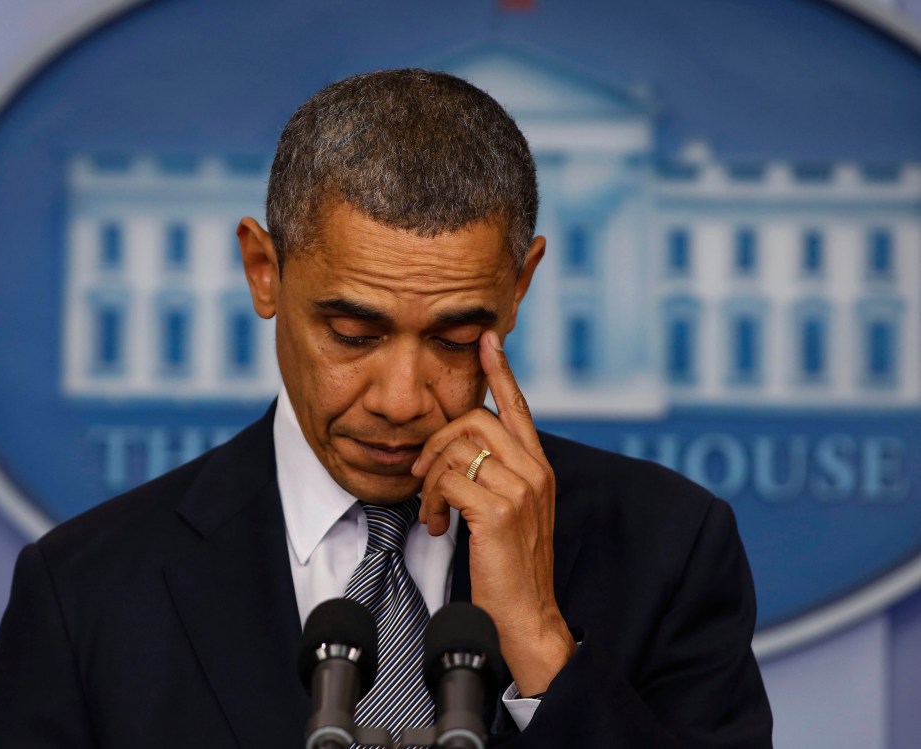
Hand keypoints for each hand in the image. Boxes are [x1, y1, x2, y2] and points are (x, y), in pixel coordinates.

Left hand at [411, 330, 575, 695]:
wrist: (527, 616)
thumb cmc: (512, 566)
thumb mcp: (510, 511)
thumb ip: (496, 476)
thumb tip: (460, 451)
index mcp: (537, 466)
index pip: (518, 407)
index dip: (500, 372)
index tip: (487, 339)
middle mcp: (534, 470)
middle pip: (474, 419)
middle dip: (436, 441)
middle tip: (422, 476)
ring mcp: (520, 489)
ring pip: (457, 449)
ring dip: (431, 480)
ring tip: (433, 511)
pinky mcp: (498, 511)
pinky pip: (449, 480)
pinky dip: (433, 501)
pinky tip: (439, 526)